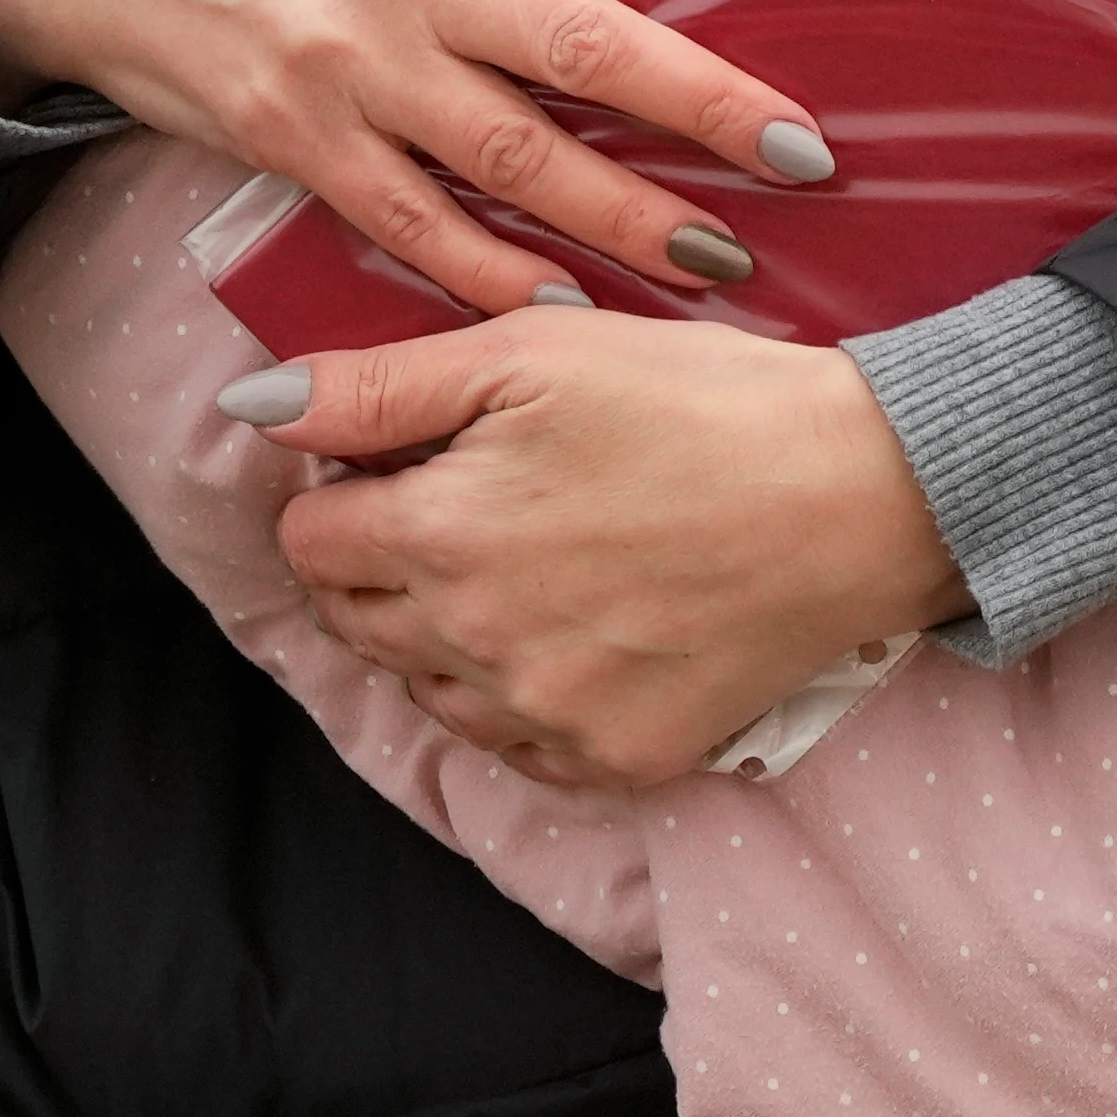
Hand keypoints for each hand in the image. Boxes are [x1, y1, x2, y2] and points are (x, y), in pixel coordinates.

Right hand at [0, 0, 824, 312]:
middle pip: (582, 52)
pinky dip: (490, 274)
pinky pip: (413, 224)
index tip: (790, 70)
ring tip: (709, 264)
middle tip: (791, 177)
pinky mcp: (294, 140)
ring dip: (616, 220)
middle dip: (698, 120)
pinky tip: (560, 307)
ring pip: (511, 158)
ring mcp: (349, 65)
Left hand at [254, 310, 968, 788]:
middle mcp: (469, 649)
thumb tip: (253, 407)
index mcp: (435, 539)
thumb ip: (376, 385)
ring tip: (544, 559)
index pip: (310, 539)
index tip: (420, 458)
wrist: (863, 495)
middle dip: (389, 559)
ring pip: (428, 688)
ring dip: (450, 631)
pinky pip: (516, 744)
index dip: (352, 486)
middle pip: (357, 619)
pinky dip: (527, 693)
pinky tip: (589, 625)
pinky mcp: (611, 762)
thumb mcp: (533, 354)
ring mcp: (539, 719)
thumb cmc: (702, 402)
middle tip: (485, 500)